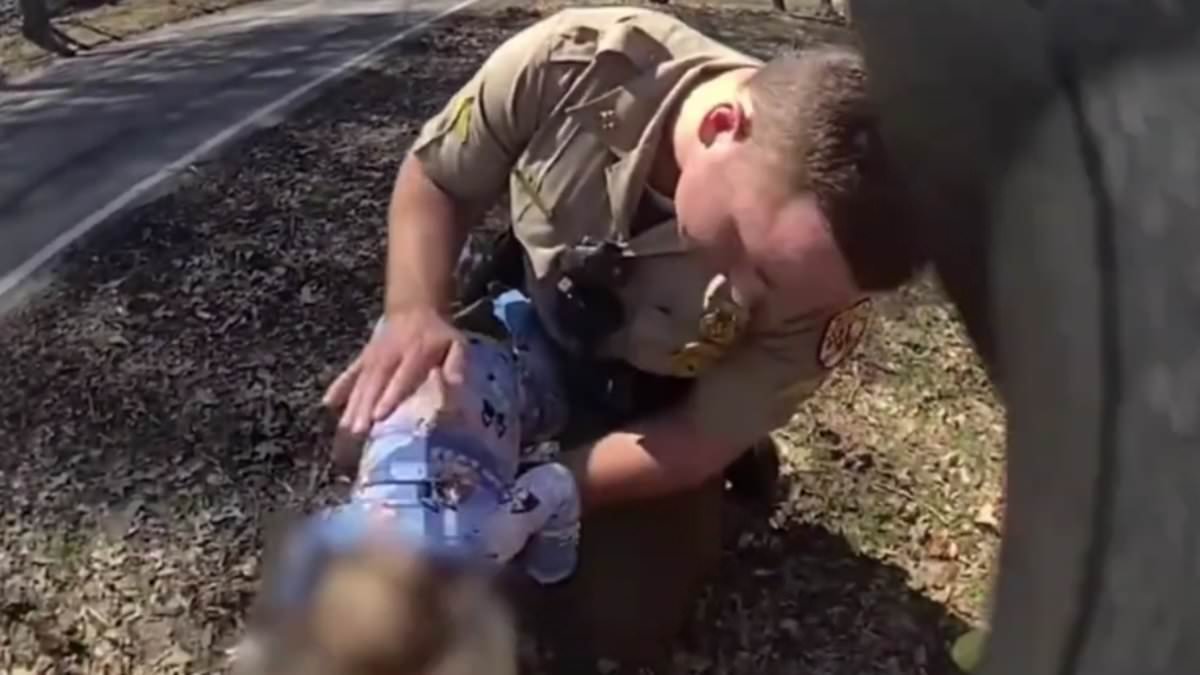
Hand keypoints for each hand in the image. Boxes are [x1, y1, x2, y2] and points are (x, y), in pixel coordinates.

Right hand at [322, 304, 466, 460]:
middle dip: (365, 407)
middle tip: (357, 431)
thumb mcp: (456, 344)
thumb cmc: (439, 336)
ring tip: (345, 429)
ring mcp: (373, 357)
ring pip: (361, 383)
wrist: (415, 309)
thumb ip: (456, 364)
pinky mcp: (363, 359)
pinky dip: (338, 387)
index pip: (402, 377)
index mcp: (415, 353)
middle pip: (375, 383)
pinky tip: (327, 404)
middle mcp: (390, 356)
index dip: (390, 396)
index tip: (379, 416)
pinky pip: (349, 373)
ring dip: (352, 405)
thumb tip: (456, 384)